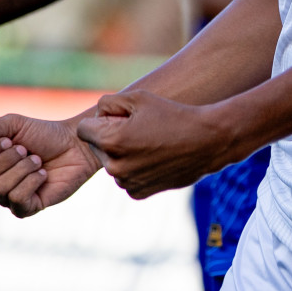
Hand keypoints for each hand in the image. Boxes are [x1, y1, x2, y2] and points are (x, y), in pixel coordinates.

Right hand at [0, 112, 103, 217]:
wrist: (75, 145)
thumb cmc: (44, 134)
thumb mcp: (14, 123)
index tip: (9, 139)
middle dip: (7, 158)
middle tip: (25, 150)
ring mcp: (8, 197)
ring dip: (23, 168)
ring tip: (37, 161)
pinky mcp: (27, 208)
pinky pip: (17, 199)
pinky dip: (32, 181)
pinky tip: (43, 174)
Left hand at [77, 90, 236, 198]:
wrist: (207, 141)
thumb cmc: (172, 115)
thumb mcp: (139, 97)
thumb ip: (108, 102)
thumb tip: (96, 116)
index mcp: (111, 141)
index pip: (84, 129)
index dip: (102, 120)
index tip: (122, 118)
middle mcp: (115, 166)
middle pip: (97, 147)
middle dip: (110, 137)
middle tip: (139, 130)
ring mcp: (127, 182)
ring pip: (111, 163)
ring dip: (122, 154)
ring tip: (150, 143)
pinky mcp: (138, 193)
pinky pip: (125, 177)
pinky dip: (135, 168)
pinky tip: (154, 158)